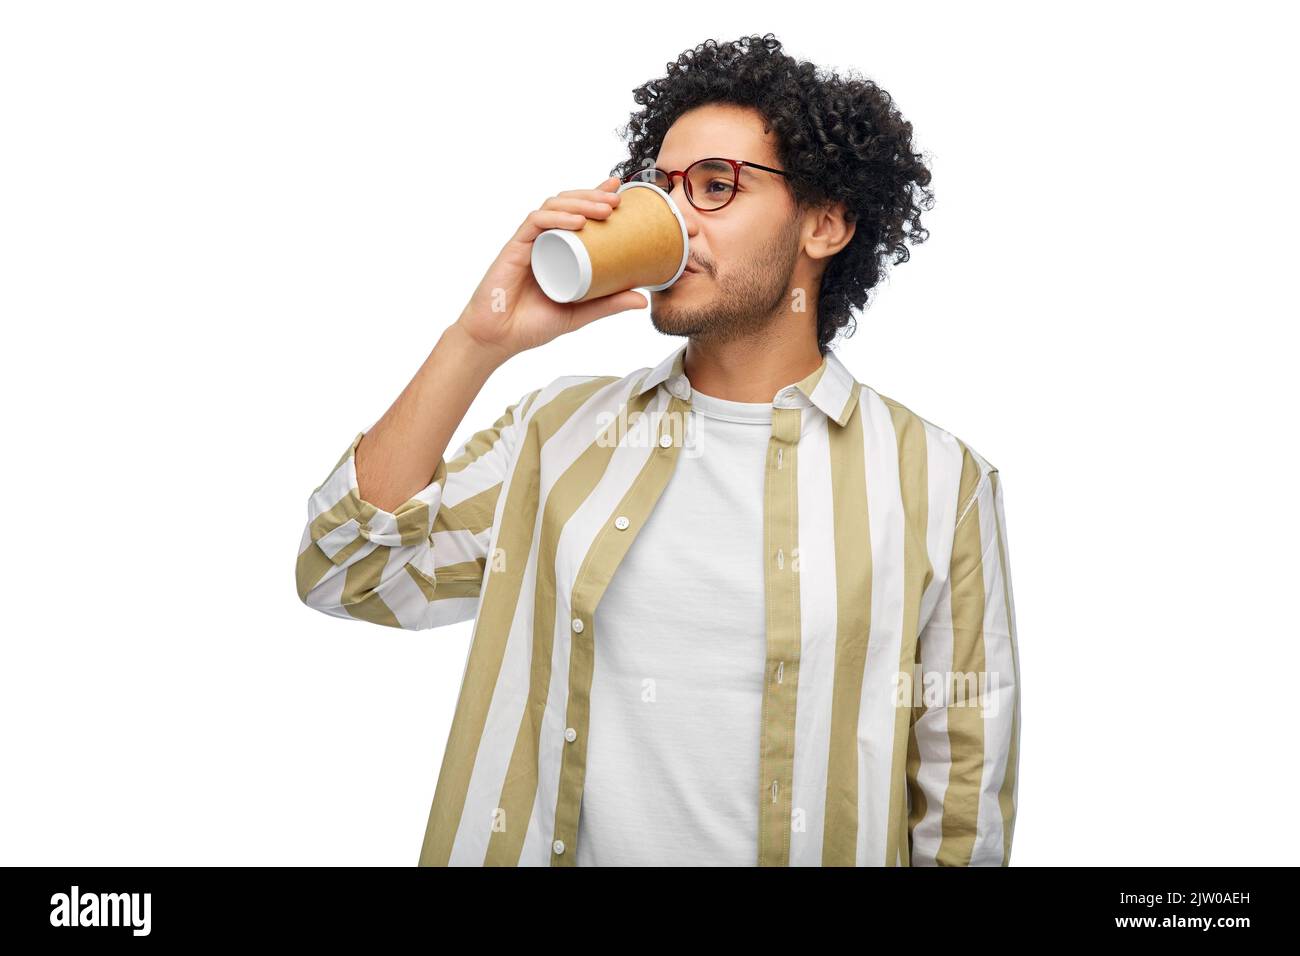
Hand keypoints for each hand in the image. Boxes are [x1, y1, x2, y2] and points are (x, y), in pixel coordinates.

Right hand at [455, 176, 649, 362]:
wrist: (498, 339)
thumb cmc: (533, 324)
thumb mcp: (580, 313)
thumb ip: (608, 304)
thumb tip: (643, 300)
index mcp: (557, 249)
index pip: (577, 214)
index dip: (595, 197)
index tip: (619, 190)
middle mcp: (542, 241)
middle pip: (567, 205)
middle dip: (592, 196)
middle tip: (617, 201)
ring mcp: (528, 243)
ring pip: (552, 208)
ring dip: (579, 203)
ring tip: (604, 209)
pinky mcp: (514, 249)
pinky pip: (534, 224)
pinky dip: (556, 218)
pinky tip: (577, 222)